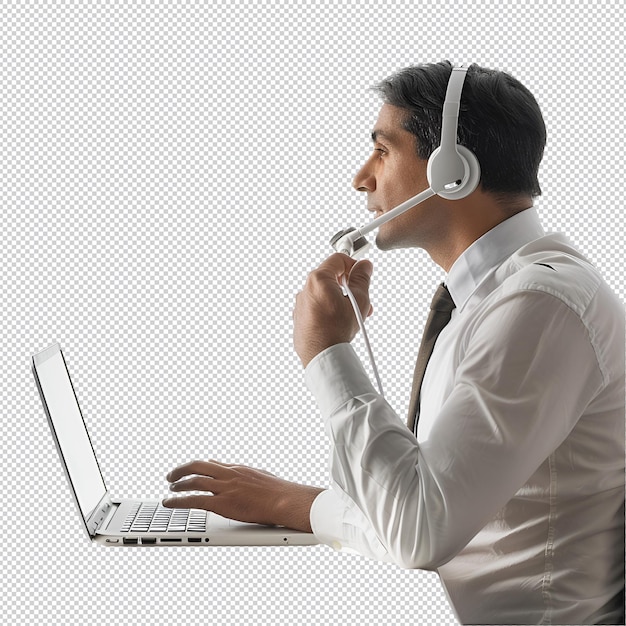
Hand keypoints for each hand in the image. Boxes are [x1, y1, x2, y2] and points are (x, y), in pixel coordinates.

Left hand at [162, 460, 323, 532]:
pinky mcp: (222, 503)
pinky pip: (194, 500)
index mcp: (237, 469)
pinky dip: (178, 501)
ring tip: (169, 490)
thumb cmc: (279, 492)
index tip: (188, 470)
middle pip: (197, 466)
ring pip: (193, 481)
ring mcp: (225, 488)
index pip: (211, 464)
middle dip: (181, 470)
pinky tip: (169, 503)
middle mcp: (228, 474)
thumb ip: (245, 474)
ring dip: (178, 485)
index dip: (196, 467)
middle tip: (170, 476)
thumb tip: (237, 471)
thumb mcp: (260, 475)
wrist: (285, 500)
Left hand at [293, 253, 373, 367]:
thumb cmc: (337, 330)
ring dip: (340, 299)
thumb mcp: (358, 301)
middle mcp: (305, 289)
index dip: (354, 265)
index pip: (338, 259)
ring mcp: (300, 304)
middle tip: (360, 298)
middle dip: (348, 285)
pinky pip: (316, 307)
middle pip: (331, 276)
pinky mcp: (300, 318)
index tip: (362, 275)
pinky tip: (339, 322)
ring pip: (324, 293)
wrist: (322, 356)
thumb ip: (362, 279)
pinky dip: (328, 309)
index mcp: (318, 279)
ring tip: (353, 314)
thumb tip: (364, 266)